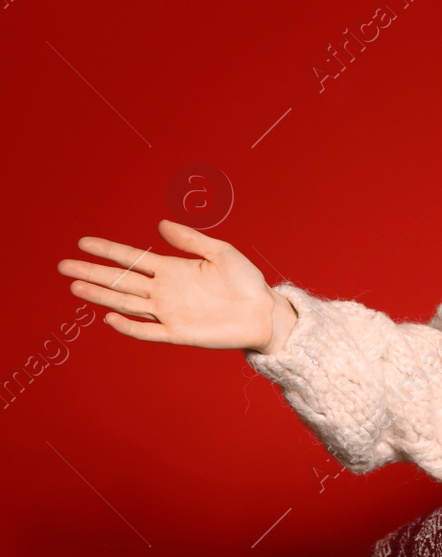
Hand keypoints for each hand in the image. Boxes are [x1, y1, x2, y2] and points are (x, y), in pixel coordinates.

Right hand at [57, 220, 296, 351]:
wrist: (264, 313)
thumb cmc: (246, 282)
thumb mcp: (221, 252)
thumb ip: (191, 239)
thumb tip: (161, 223)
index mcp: (173, 269)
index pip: (133, 258)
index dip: (109, 251)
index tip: (84, 243)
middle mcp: (165, 290)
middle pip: (121, 280)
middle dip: (93, 272)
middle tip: (63, 265)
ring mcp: (169, 312)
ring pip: (127, 303)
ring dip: (102, 295)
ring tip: (76, 286)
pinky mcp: (178, 333)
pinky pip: (147, 331)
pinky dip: (129, 326)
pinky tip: (110, 317)